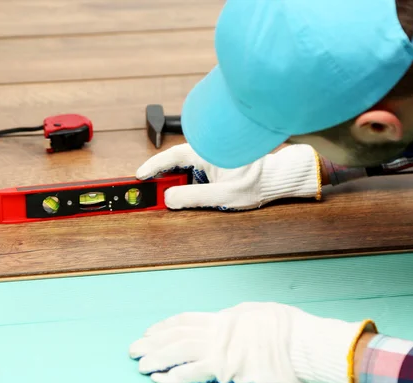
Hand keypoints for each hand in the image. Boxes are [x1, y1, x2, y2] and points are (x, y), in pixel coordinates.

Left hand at [129, 302, 375, 382]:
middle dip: (152, 343)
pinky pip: (192, 372)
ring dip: (157, 359)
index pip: (184, 320)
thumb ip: (236, 318)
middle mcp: (216, 331)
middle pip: (175, 335)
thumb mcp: (256, 312)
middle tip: (133, 350)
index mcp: (223, 317)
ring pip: (178, 351)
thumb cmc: (285, 327)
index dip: (163, 327)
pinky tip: (159, 379)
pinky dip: (173, 376)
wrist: (301, 343)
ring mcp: (219, 349)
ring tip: (141, 365)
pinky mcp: (225, 369)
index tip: (149, 333)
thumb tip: (227, 320)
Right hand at [136, 144, 321, 209]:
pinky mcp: (212, 166)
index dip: (152, 167)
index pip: (171, 157)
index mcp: (205, 152)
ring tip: (164, 198)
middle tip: (147, 194)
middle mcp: (204, 152)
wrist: (274, 180)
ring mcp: (208, 159)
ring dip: (172, 183)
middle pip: (174, 164)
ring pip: (182, 170)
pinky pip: (191, 173)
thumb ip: (194, 197)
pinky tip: (182, 195)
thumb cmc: (254, 184)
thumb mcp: (223, 196)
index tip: (138, 177)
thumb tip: (169, 199)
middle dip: (160, 179)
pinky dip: (182, 183)